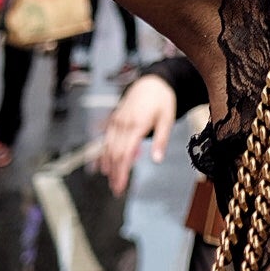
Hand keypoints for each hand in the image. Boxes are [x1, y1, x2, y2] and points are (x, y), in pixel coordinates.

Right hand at [96, 72, 176, 198]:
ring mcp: (116, 121)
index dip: (121, 172)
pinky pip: (105, 139)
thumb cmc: (162, 100)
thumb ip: (161, 140)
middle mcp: (123, 123)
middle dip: (114, 174)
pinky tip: (102, 165)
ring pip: (107, 147)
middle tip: (116, 189)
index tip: (120, 187)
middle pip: (114, 154)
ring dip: (108, 166)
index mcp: (136, 125)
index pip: (125, 154)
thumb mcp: (167, 119)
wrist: (152, 81)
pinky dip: (103, 153)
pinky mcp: (114, 119)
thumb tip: (157, 160)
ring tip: (111, 181)